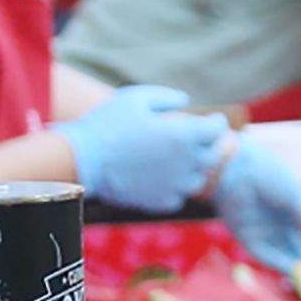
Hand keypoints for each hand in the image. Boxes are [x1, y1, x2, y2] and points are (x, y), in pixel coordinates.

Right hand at [54, 85, 231, 210]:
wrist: (82, 160)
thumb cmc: (107, 124)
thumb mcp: (136, 97)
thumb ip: (167, 97)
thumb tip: (184, 102)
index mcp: (184, 134)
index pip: (218, 129)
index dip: (216, 122)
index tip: (211, 119)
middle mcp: (186, 162)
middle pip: (213, 155)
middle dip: (207, 145)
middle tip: (195, 138)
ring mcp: (175, 185)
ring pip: (198, 178)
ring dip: (192, 168)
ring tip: (176, 159)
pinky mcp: (161, 202)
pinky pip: (179, 196)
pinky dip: (175, 187)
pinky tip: (160, 178)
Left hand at [209, 135, 300, 270]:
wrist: (236, 166)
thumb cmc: (271, 175)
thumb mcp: (298, 200)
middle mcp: (285, 227)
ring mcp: (268, 235)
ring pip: (288, 259)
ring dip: (299, 272)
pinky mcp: (249, 240)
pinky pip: (269, 257)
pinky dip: (282, 265)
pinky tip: (294, 271)